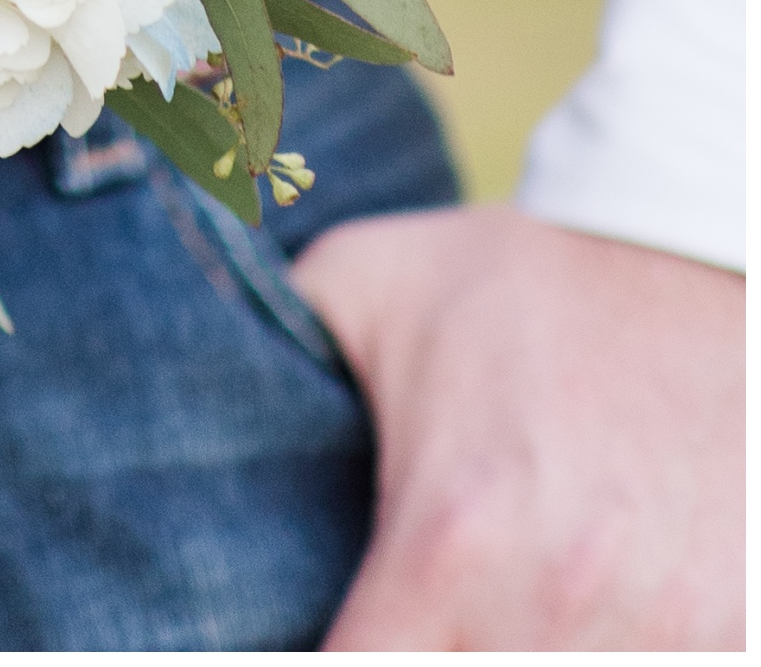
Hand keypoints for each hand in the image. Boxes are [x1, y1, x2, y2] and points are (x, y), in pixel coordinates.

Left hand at [298, 205, 744, 648]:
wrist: (711, 256)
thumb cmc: (535, 283)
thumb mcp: (375, 284)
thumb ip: (277, 347)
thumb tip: (179, 384)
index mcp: (449, 541)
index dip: (325, 663)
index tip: (330, 627)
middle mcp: (555, 615)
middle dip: (428, 656)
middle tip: (416, 608)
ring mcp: (666, 643)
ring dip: (510, 653)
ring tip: (498, 600)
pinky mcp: (737, 643)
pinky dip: (607, 648)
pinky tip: (582, 609)